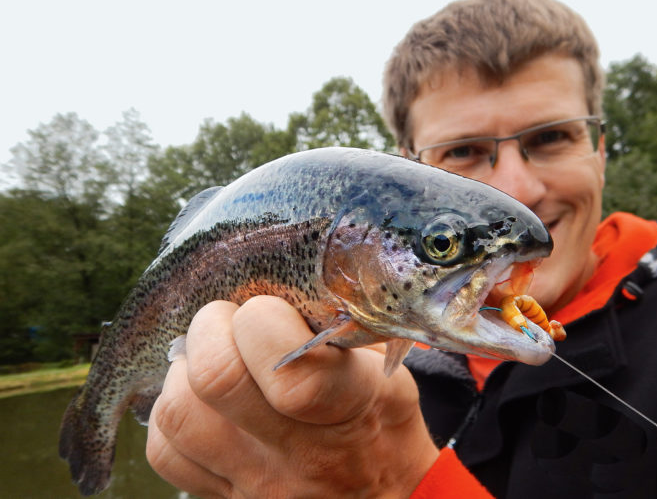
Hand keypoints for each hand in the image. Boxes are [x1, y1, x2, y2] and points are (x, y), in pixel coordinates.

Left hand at [146, 297, 439, 497]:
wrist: (385, 498)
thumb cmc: (383, 422)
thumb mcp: (385, 369)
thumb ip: (340, 328)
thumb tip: (282, 284)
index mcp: (351, 408)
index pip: (289, 368)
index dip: (264, 320)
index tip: (269, 311)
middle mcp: (300, 454)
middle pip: (215, 380)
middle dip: (211, 329)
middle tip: (231, 325)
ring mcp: (257, 483)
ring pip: (176, 413)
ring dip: (185, 371)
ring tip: (215, 361)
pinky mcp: (225, 498)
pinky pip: (165, 452)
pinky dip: (174, 415)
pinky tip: (206, 404)